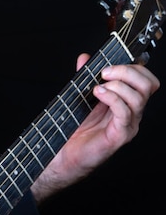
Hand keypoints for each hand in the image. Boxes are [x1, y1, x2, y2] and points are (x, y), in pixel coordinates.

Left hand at [30, 53, 159, 201]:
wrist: (65, 156)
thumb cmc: (76, 130)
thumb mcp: (81, 97)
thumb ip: (85, 77)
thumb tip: (85, 57)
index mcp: (127, 102)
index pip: (145, 78)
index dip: (132, 66)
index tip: (109, 63)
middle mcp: (133, 113)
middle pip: (148, 84)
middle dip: (127, 72)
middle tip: (105, 72)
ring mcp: (129, 124)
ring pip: (140, 97)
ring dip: (118, 85)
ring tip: (98, 87)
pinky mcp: (121, 135)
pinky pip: (125, 112)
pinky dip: (113, 98)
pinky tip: (98, 94)